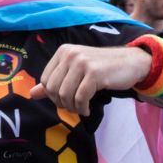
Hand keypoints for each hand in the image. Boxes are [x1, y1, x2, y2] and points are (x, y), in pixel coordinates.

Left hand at [32, 44, 151, 114]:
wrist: (131, 62)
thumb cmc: (102, 68)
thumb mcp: (76, 71)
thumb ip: (54, 81)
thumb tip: (32, 94)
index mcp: (63, 52)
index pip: (46, 80)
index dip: (52, 96)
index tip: (65, 101)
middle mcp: (70, 54)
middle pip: (53, 88)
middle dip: (62, 103)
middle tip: (74, 107)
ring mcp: (82, 63)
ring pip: (65, 94)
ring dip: (72, 107)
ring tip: (81, 109)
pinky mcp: (94, 73)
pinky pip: (80, 98)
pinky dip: (82, 108)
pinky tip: (87, 110)